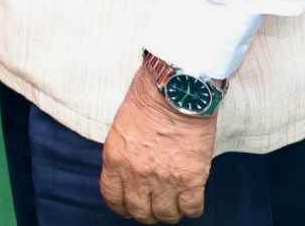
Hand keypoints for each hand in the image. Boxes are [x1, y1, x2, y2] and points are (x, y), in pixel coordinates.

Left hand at [99, 66, 216, 222]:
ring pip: (165, 215)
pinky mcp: (192, 179)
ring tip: (173, 203)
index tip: (128, 206)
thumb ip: (122, 154)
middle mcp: (137, 174)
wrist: (176, 91)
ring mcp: (165, 179)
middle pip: (139, 211)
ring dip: (169, 213)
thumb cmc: (148, 99)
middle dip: (146, 212)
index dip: (121, 206)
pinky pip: (191, 209)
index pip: (112, 198)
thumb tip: (127, 173)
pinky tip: (191, 199)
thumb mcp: (121, 128)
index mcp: (115, 159)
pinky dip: (191, 209)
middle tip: (153, 205)